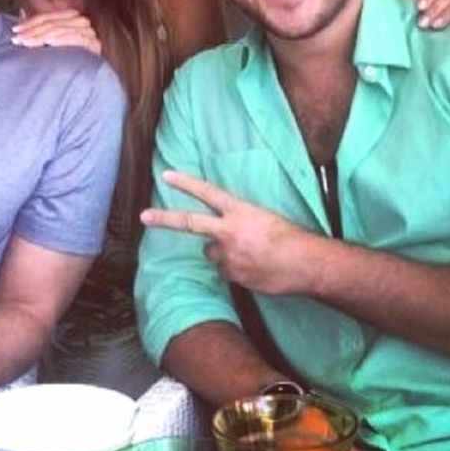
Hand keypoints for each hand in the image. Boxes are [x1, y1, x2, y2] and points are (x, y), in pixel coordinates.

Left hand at [10, 10, 101, 54]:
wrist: (87, 83)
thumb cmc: (64, 63)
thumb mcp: (48, 44)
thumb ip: (38, 31)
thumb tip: (18, 19)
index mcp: (71, 18)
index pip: (48, 17)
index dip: (30, 22)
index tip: (15, 30)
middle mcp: (82, 22)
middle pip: (54, 22)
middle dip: (33, 31)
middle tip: (17, 39)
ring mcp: (90, 33)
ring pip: (63, 28)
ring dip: (43, 35)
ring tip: (28, 43)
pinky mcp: (94, 44)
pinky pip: (78, 38)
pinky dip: (63, 38)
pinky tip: (50, 42)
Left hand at [140, 170, 310, 294]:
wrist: (305, 264)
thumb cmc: (290, 237)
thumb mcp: (263, 218)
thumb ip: (238, 222)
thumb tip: (221, 235)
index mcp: (239, 211)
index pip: (207, 192)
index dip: (186, 183)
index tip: (167, 175)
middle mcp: (228, 231)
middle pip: (189, 222)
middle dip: (164, 219)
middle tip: (144, 216)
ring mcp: (228, 255)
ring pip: (211, 253)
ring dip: (222, 254)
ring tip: (250, 254)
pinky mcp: (232, 275)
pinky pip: (226, 271)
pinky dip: (235, 270)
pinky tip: (255, 267)